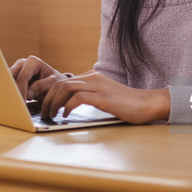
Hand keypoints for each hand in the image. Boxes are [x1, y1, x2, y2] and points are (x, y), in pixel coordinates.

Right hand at [10, 55, 66, 100]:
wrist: (54, 84)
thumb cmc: (55, 82)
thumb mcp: (52, 84)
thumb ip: (41, 86)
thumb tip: (28, 94)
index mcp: (33, 61)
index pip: (23, 77)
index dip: (21, 90)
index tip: (22, 102)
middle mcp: (22, 63)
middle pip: (12, 77)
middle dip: (12, 90)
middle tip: (14, 103)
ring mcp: (16, 69)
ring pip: (7, 80)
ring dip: (9, 91)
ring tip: (13, 103)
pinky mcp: (13, 76)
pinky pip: (8, 84)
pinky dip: (9, 92)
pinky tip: (12, 100)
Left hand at [41, 70, 170, 124]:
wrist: (147, 103)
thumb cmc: (127, 103)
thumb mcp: (103, 95)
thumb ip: (89, 96)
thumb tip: (70, 105)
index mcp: (91, 76)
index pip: (62, 81)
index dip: (49, 93)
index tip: (44, 105)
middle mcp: (92, 78)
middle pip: (60, 83)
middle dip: (47, 98)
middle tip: (43, 112)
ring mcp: (97, 86)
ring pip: (65, 88)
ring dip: (54, 102)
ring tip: (51, 114)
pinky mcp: (102, 97)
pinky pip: (78, 97)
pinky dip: (68, 106)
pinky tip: (66, 115)